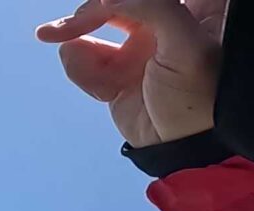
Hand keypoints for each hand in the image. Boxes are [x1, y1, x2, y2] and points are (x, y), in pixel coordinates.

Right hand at [36, 0, 226, 148]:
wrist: (181, 153)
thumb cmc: (200, 103)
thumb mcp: (187, 48)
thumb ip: (155, 7)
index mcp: (193, 10)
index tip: (106, 3)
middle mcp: (164, 22)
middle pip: (117, 0)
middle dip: (92, 9)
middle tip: (76, 21)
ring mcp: (139, 45)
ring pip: (94, 18)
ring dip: (73, 28)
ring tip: (53, 35)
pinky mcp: (117, 69)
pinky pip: (85, 55)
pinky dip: (80, 64)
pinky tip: (88, 76)